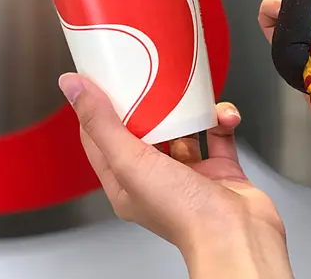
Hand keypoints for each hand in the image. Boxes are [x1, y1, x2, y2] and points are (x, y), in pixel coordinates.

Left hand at [59, 74, 292, 278]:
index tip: (102, 77)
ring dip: (192, 110)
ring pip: (184, 130)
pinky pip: (218, 135)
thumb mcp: (131, 162)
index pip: (101, 139)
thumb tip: (72, 87)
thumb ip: (102, 123)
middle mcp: (155, 179)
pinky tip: (225, 115)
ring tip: (195, 94)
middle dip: (148, 102)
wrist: (238, 234)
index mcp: (126, 183)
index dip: (98, 108)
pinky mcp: (220, 169)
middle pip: (145, 130)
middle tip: (151, 74)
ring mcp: (190, 175)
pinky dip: (222, 120)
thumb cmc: (183, 213)